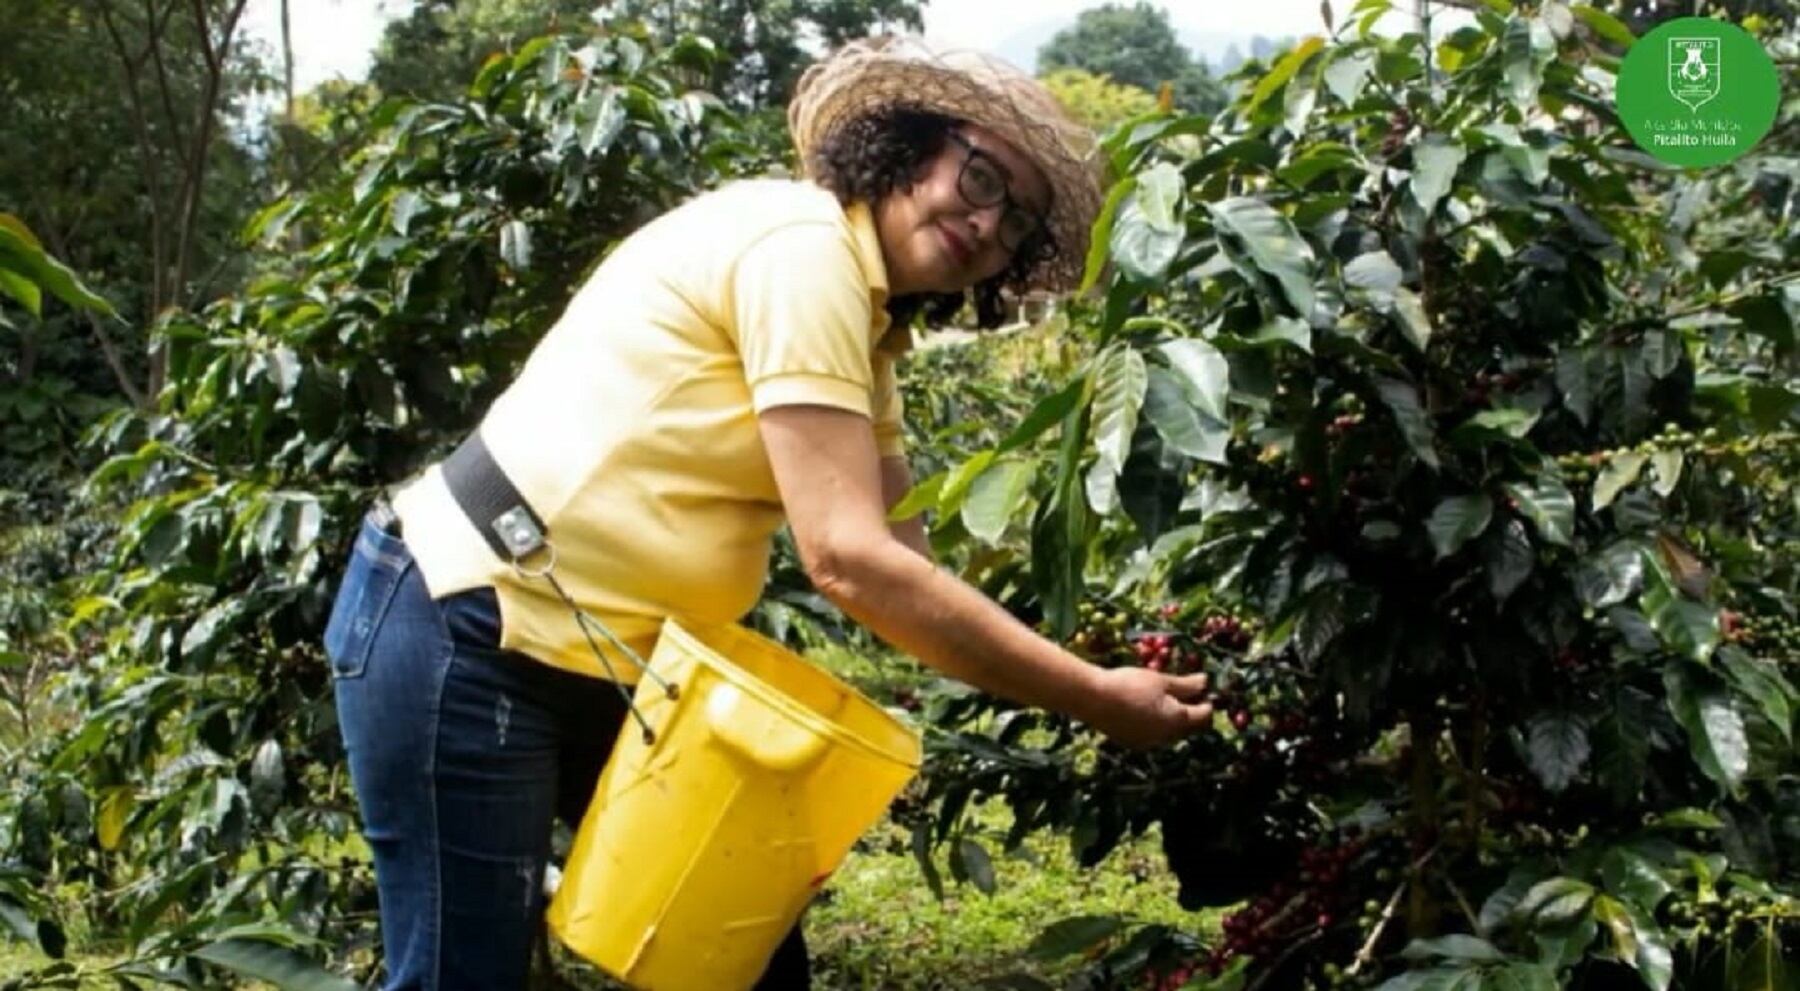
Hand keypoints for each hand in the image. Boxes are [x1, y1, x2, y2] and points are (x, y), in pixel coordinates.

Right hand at [1085, 667, 1213, 748]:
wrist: (1093, 699)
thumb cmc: (1130, 685)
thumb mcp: (1161, 680)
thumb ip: (1186, 684)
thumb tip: (1206, 682)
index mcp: (1178, 721)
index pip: (1204, 716)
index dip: (1208, 702)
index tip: (1205, 690)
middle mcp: (1166, 737)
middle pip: (1188, 728)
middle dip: (1191, 712)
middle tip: (1187, 693)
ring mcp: (1149, 743)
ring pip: (1170, 733)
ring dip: (1173, 719)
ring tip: (1164, 699)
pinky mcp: (1132, 743)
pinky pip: (1152, 735)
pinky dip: (1155, 724)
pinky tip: (1144, 709)